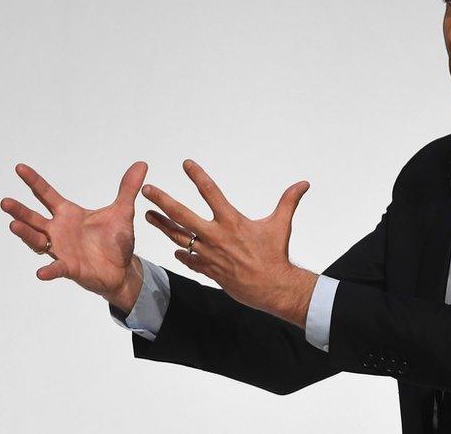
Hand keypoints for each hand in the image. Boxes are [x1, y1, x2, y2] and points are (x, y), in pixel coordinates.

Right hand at [0, 161, 148, 309]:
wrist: (122, 268)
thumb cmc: (115, 240)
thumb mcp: (123, 212)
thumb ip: (127, 189)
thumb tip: (141, 164)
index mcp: (68, 214)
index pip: (46, 195)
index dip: (34, 181)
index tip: (19, 168)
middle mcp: (59, 231)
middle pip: (34, 218)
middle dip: (19, 210)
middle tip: (5, 202)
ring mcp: (62, 250)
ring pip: (38, 241)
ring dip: (26, 234)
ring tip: (14, 226)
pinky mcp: (70, 268)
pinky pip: (57, 268)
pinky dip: (50, 270)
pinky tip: (41, 272)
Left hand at [140, 159, 316, 323]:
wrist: (272, 287)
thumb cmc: (276, 255)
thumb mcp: (281, 224)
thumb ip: (288, 201)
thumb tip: (303, 184)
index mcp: (232, 221)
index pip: (210, 192)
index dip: (197, 176)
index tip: (186, 163)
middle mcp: (216, 236)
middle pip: (182, 215)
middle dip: (163, 201)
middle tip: (147, 190)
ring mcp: (209, 254)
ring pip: (178, 236)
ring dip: (162, 225)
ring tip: (147, 215)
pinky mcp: (208, 269)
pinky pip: (189, 259)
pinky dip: (181, 253)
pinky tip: (173, 247)